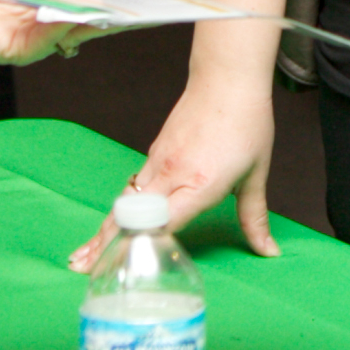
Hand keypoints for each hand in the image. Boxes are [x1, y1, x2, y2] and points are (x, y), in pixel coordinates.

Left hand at [0, 0, 114, 64]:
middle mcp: (49, 18)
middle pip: (93, 16)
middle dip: (120, 10)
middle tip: (147, 4)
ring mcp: (38, 37)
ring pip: (79, 30)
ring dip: (100, 19)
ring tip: (122, 7)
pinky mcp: (23, 51)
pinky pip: (52, 39)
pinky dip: (67, 26)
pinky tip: (78, 13)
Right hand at [72, 82, 277, 270]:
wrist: (226, 80)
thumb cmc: (246, 124)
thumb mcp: (256, 174)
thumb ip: (255, 217)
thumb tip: (268, 250)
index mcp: (200, 183)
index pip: (164, 222)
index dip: (147, 244)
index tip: (129, 266)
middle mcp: (172, 174)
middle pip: (130, 216)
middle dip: (105, 244)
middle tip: (82, 269)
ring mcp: (158, 162)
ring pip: (124, 203)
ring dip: (102, 229)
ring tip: (81, 256)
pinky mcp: (154, 154)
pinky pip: (131, 188)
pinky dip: (116, 211)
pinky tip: (108, 225)